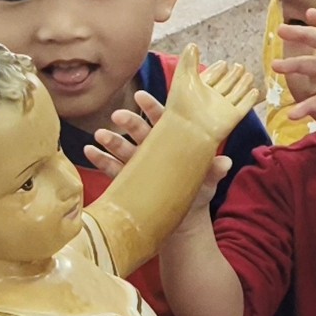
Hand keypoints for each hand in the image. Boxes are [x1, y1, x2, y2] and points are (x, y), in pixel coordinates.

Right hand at [84, 90, 230, 210]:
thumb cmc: (197, 192)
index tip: (142, 96)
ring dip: (111, 139)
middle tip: (119, 115)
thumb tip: (226, 162)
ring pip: (122, 147)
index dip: (153, 107)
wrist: (184, 219)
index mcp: (173, 141)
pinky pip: (111, 168)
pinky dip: (100, 159)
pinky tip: (89, 151)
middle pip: (140, 130)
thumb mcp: (208, 181)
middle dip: (129, 121)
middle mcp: (153, 148)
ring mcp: (138, 163)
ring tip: (101, 134)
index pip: (163, 119)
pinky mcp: (127, 179)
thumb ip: (214, 171)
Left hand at [163, 45, 261, 143]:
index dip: (217, 69)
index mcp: (198, 88)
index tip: (223, 62)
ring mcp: (224, 107)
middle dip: (232, 75)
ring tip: (249, 74)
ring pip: (236, 93)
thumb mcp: (184, 77)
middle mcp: (212, 98)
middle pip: (225, 84)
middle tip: (239, 65)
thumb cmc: (183, 104)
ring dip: (243, 84)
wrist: (191, 131)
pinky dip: (250, 98)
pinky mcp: (234, 116)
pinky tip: (255, 91)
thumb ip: (189, 61)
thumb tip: (193, 44)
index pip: (211, 75)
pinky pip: (244, 106)